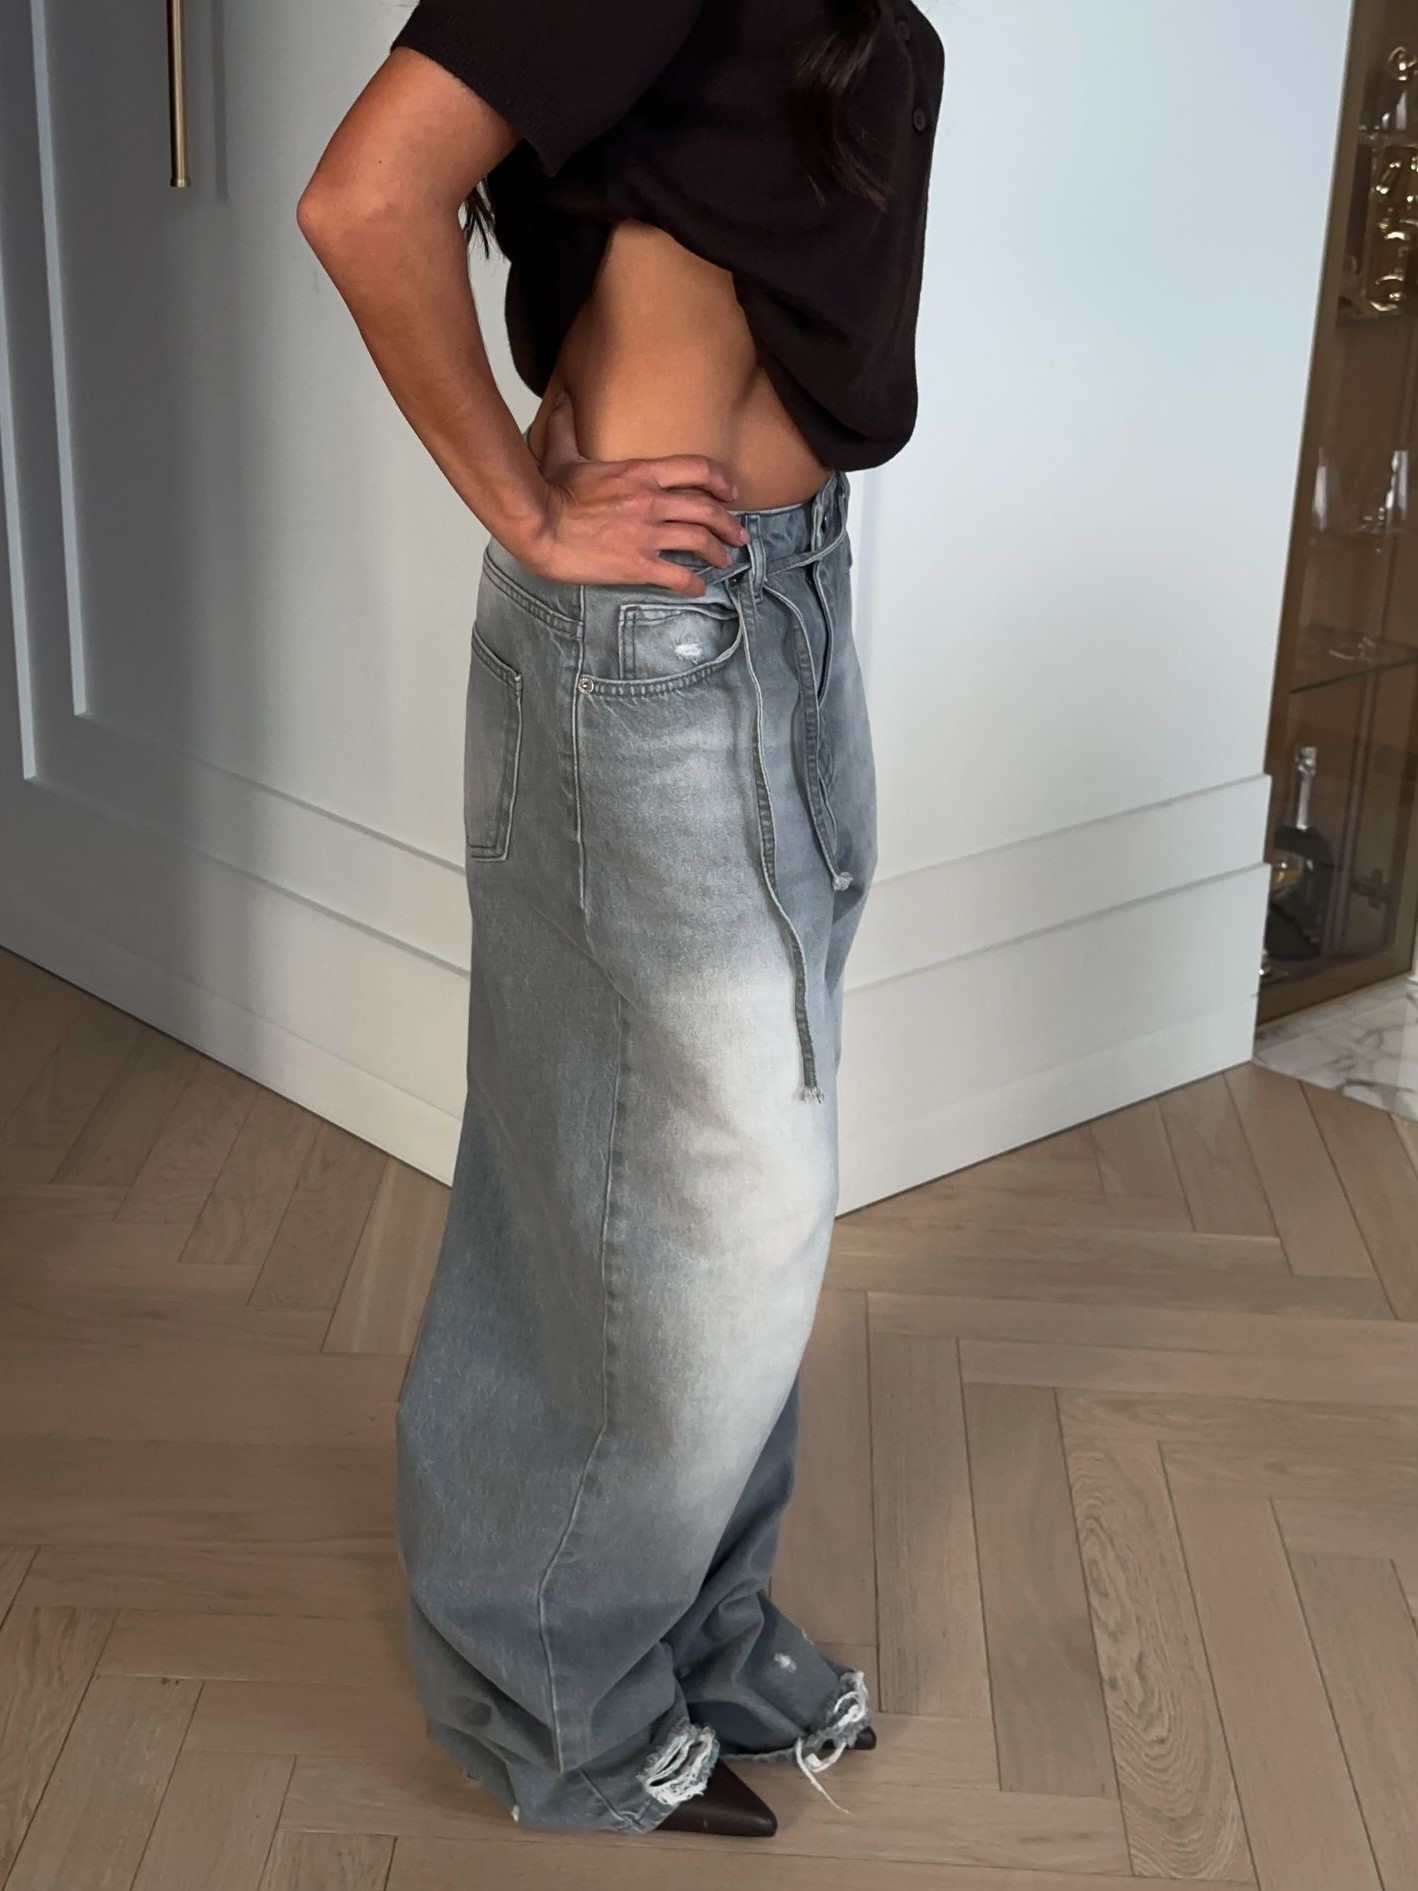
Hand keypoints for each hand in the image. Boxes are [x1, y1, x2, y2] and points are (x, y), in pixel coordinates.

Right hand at [517, 392, 749, 596]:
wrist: (539, 528)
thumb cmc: (549, 494)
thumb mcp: (562, 453)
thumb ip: (568, 426)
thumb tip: (564, 397)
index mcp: (640, 473)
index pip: (697, 468)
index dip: (721, 480)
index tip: (731, 492)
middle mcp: (651, 502)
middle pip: (706, 509)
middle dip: (729, 523)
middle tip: (738, 534)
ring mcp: (647, 535)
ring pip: (698, 541)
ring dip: (717, 552)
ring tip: (724, 560)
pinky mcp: (637, 564)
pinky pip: (677, 575)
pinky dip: (693, 584)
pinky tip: (698, 588)